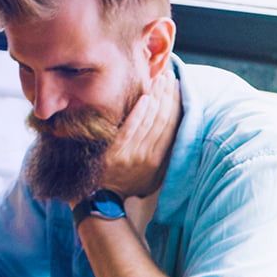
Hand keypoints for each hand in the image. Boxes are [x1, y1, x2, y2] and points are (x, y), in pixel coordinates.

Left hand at [95, 72, 178, 199]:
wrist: (97, 200)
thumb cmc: (124, 185)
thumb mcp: (150, 177)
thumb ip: (162, 157)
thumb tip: (172, 133)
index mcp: (158, 160)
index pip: (172, 128)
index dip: (177, 107)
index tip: (178, 88)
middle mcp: (148, 157)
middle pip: (163, 121)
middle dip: (168, 96)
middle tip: (171, 77)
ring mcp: (132, 154)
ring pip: (150, 121)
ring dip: (157, 98)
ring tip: (160, 80)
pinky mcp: (115, 152)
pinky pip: (131, 129)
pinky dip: (139, 113)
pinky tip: (146, 97)